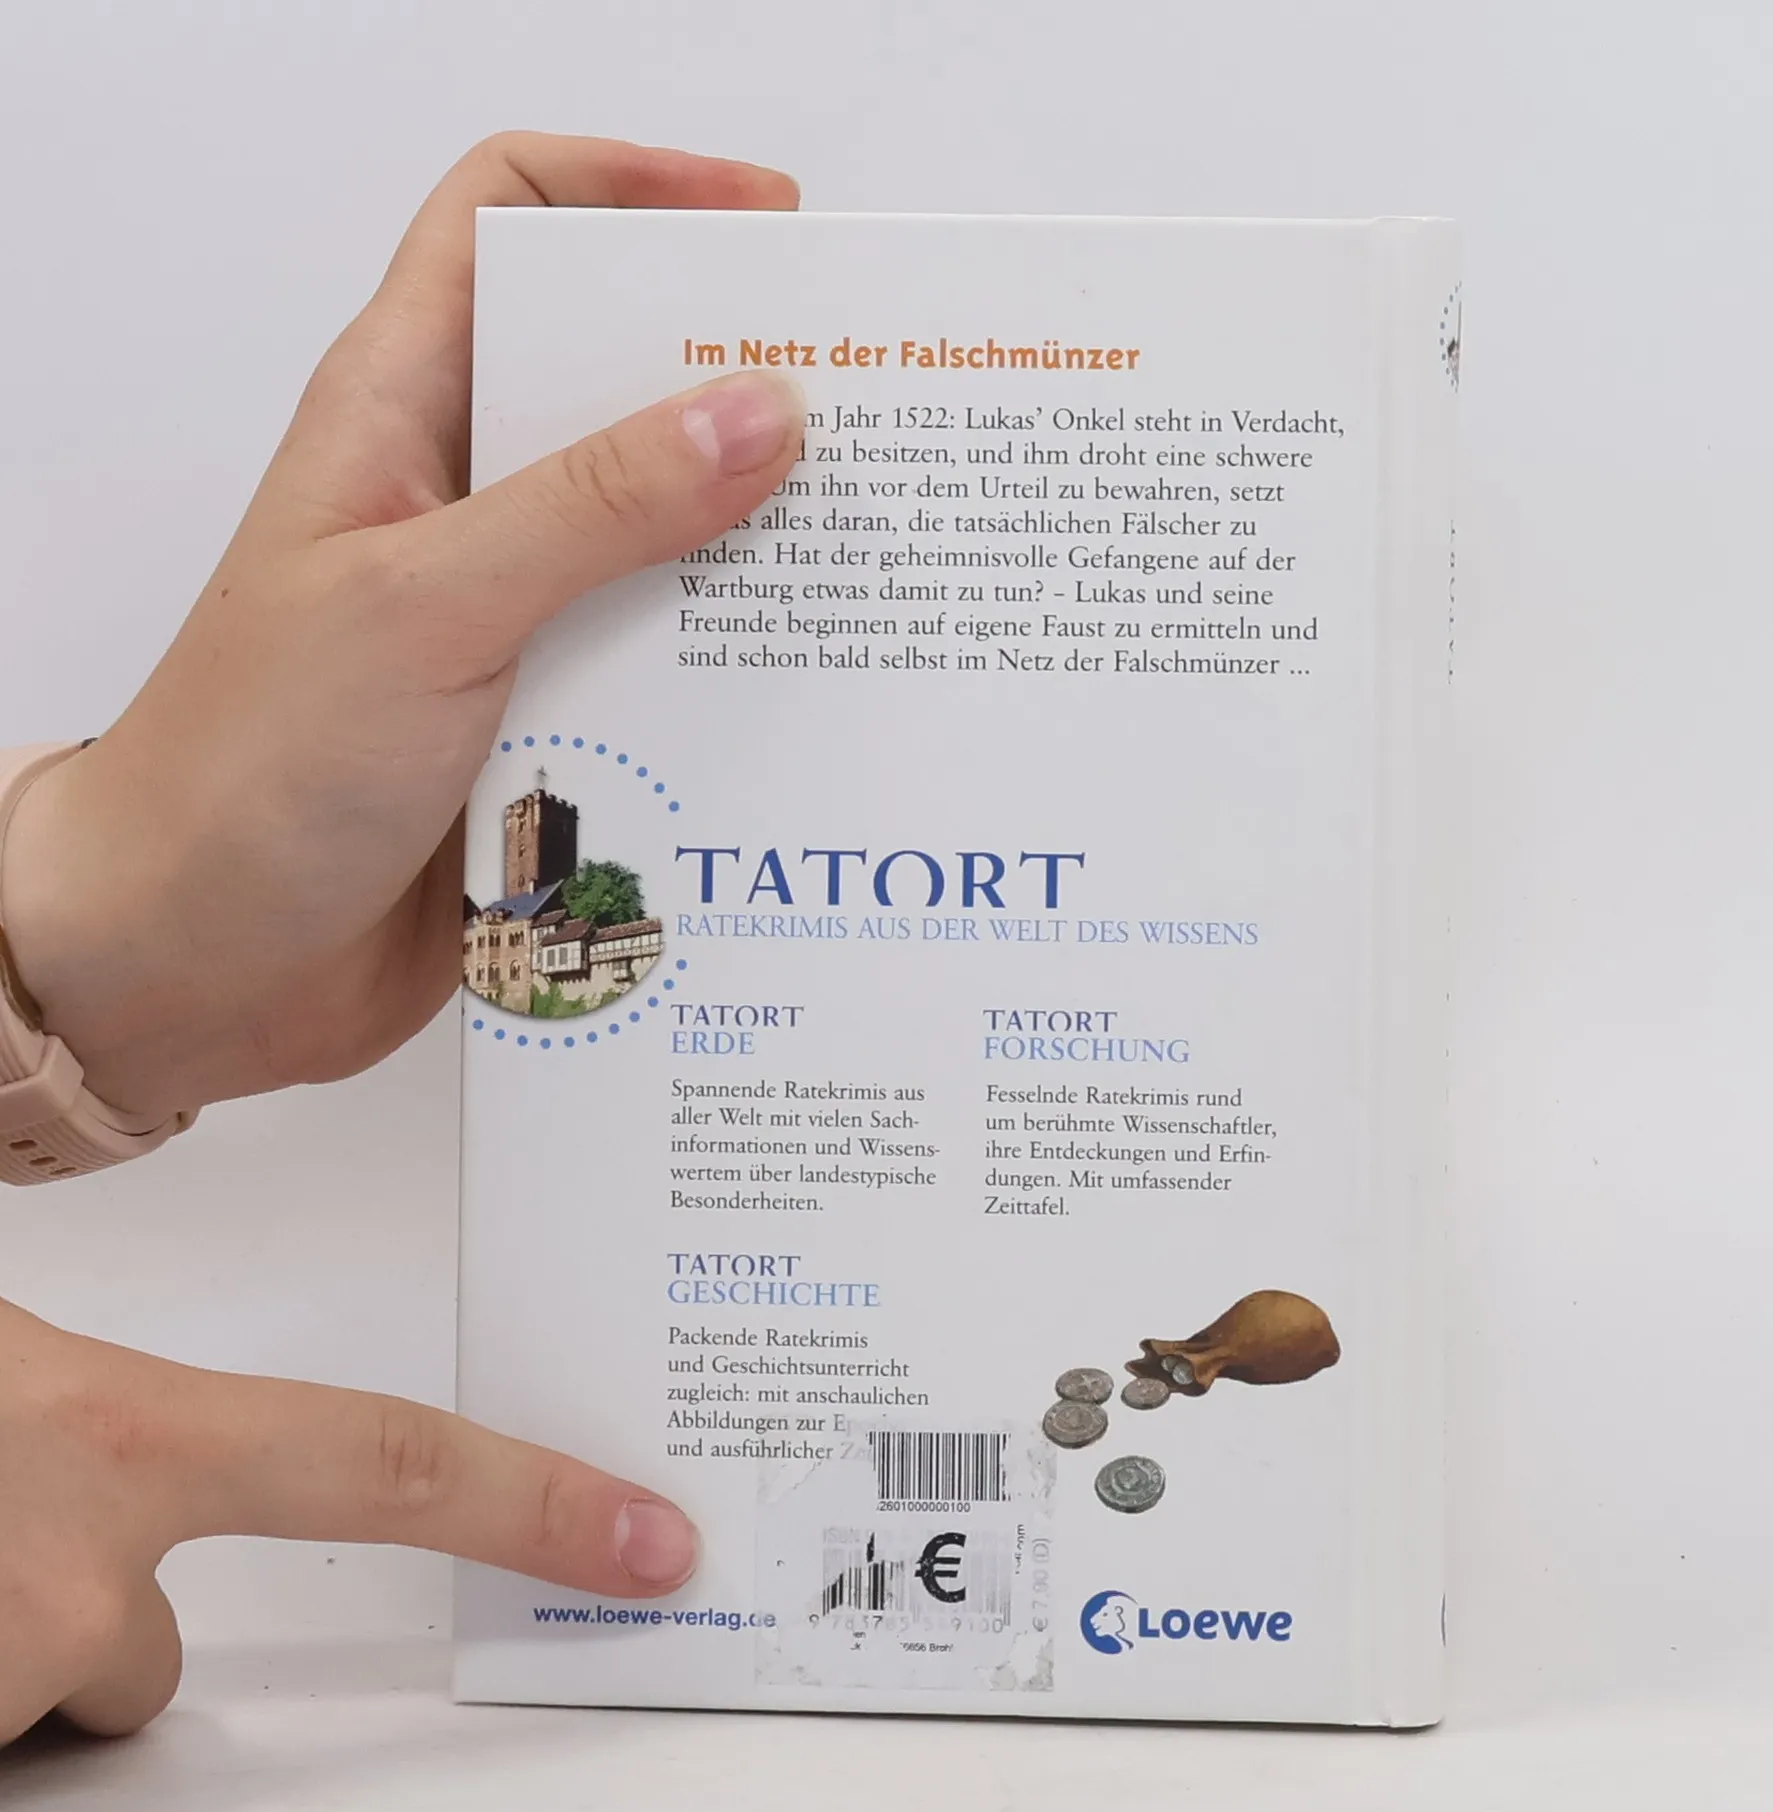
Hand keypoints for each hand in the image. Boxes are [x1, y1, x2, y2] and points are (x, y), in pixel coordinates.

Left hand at [0, 132, 804, 1117]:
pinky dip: (739, 663)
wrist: (197, 959)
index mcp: (402, 412)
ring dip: (759, 540)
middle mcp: (465, 497)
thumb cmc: (251, 766)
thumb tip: (758, 410)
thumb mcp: (425, 609)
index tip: (768, 226)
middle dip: (744, 377)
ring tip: (873, 552)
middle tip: (872, 409)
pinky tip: (814, 687)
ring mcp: (512, 611)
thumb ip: (593, 509)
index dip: (633, 189)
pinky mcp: (552, 717)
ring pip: (663, 532)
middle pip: (621, 378)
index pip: (508, 217)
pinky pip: (668, 661)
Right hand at [0, 1295, 696, 1743]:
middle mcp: (74, 1568)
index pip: (381, 1464)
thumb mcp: (8, 1368)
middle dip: (102, 1624)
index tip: (645, 1545)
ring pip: (64, 1685)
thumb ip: (95, 1417)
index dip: (527, 1505)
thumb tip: (116, 1452)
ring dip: (4, 1637)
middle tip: (2, 1535)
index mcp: (124, 1433)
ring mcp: (6, 1670)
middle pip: (161, 1655)